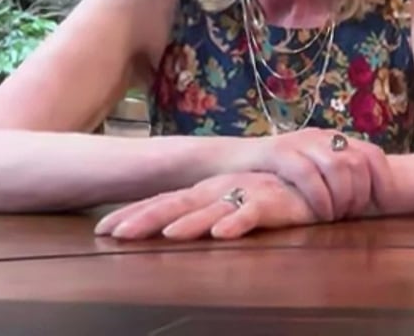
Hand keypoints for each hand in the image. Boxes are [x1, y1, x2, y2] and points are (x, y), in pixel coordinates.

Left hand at [94, 172, 311, 239]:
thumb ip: (204, 214)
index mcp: (204, 191)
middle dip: (145, 219)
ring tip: (168, 235)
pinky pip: (252, 213)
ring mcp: (243, 194)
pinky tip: (222, 233)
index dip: (133, 214)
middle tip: (115, 233)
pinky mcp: (272, 202)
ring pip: (210, 210)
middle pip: (175, 205)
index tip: (102, 229)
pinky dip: (237, 222)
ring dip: (189, 222)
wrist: (311, 178)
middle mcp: (217, 191)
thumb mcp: (230, 203)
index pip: (162, 203)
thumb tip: (170, 229)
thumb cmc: (269, 192)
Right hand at [236, 128, 394, 221]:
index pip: (372, 154)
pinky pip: (307, 174)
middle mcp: (320, 136)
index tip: (385, 203)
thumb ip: (336, 179)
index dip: (383, 179)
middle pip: (357, 162)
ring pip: (337, 167)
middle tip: (353, 214)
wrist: (230, 160)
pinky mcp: (279, 152)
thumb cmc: (274, 174)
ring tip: (337, 216)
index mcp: (333, 139)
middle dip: (360, 192)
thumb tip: (369, 201)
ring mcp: (300, 142)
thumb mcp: (311, 171)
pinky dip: (319, 197)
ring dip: (342, 196)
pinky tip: (319, 214)